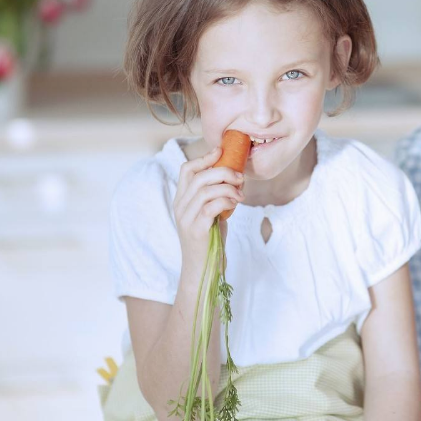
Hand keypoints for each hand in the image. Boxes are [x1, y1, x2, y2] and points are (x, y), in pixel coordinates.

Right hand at [173, 146, 244, 275]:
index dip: (204, 158)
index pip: (186, 170)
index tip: (221, 151)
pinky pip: (211, 207)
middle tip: (240, 177)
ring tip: (241, 195)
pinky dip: (226, 201)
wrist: (203, 269)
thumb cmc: (210, 239)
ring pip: (205, 190)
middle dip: (223, 171)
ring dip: (228, 188)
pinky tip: (235, 204)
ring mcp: (186, 218)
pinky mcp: (196, 230)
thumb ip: (216, 196)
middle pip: (198, 177)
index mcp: (181, 200)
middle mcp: (180, 207)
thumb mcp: (211, 213)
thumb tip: (234, 177)